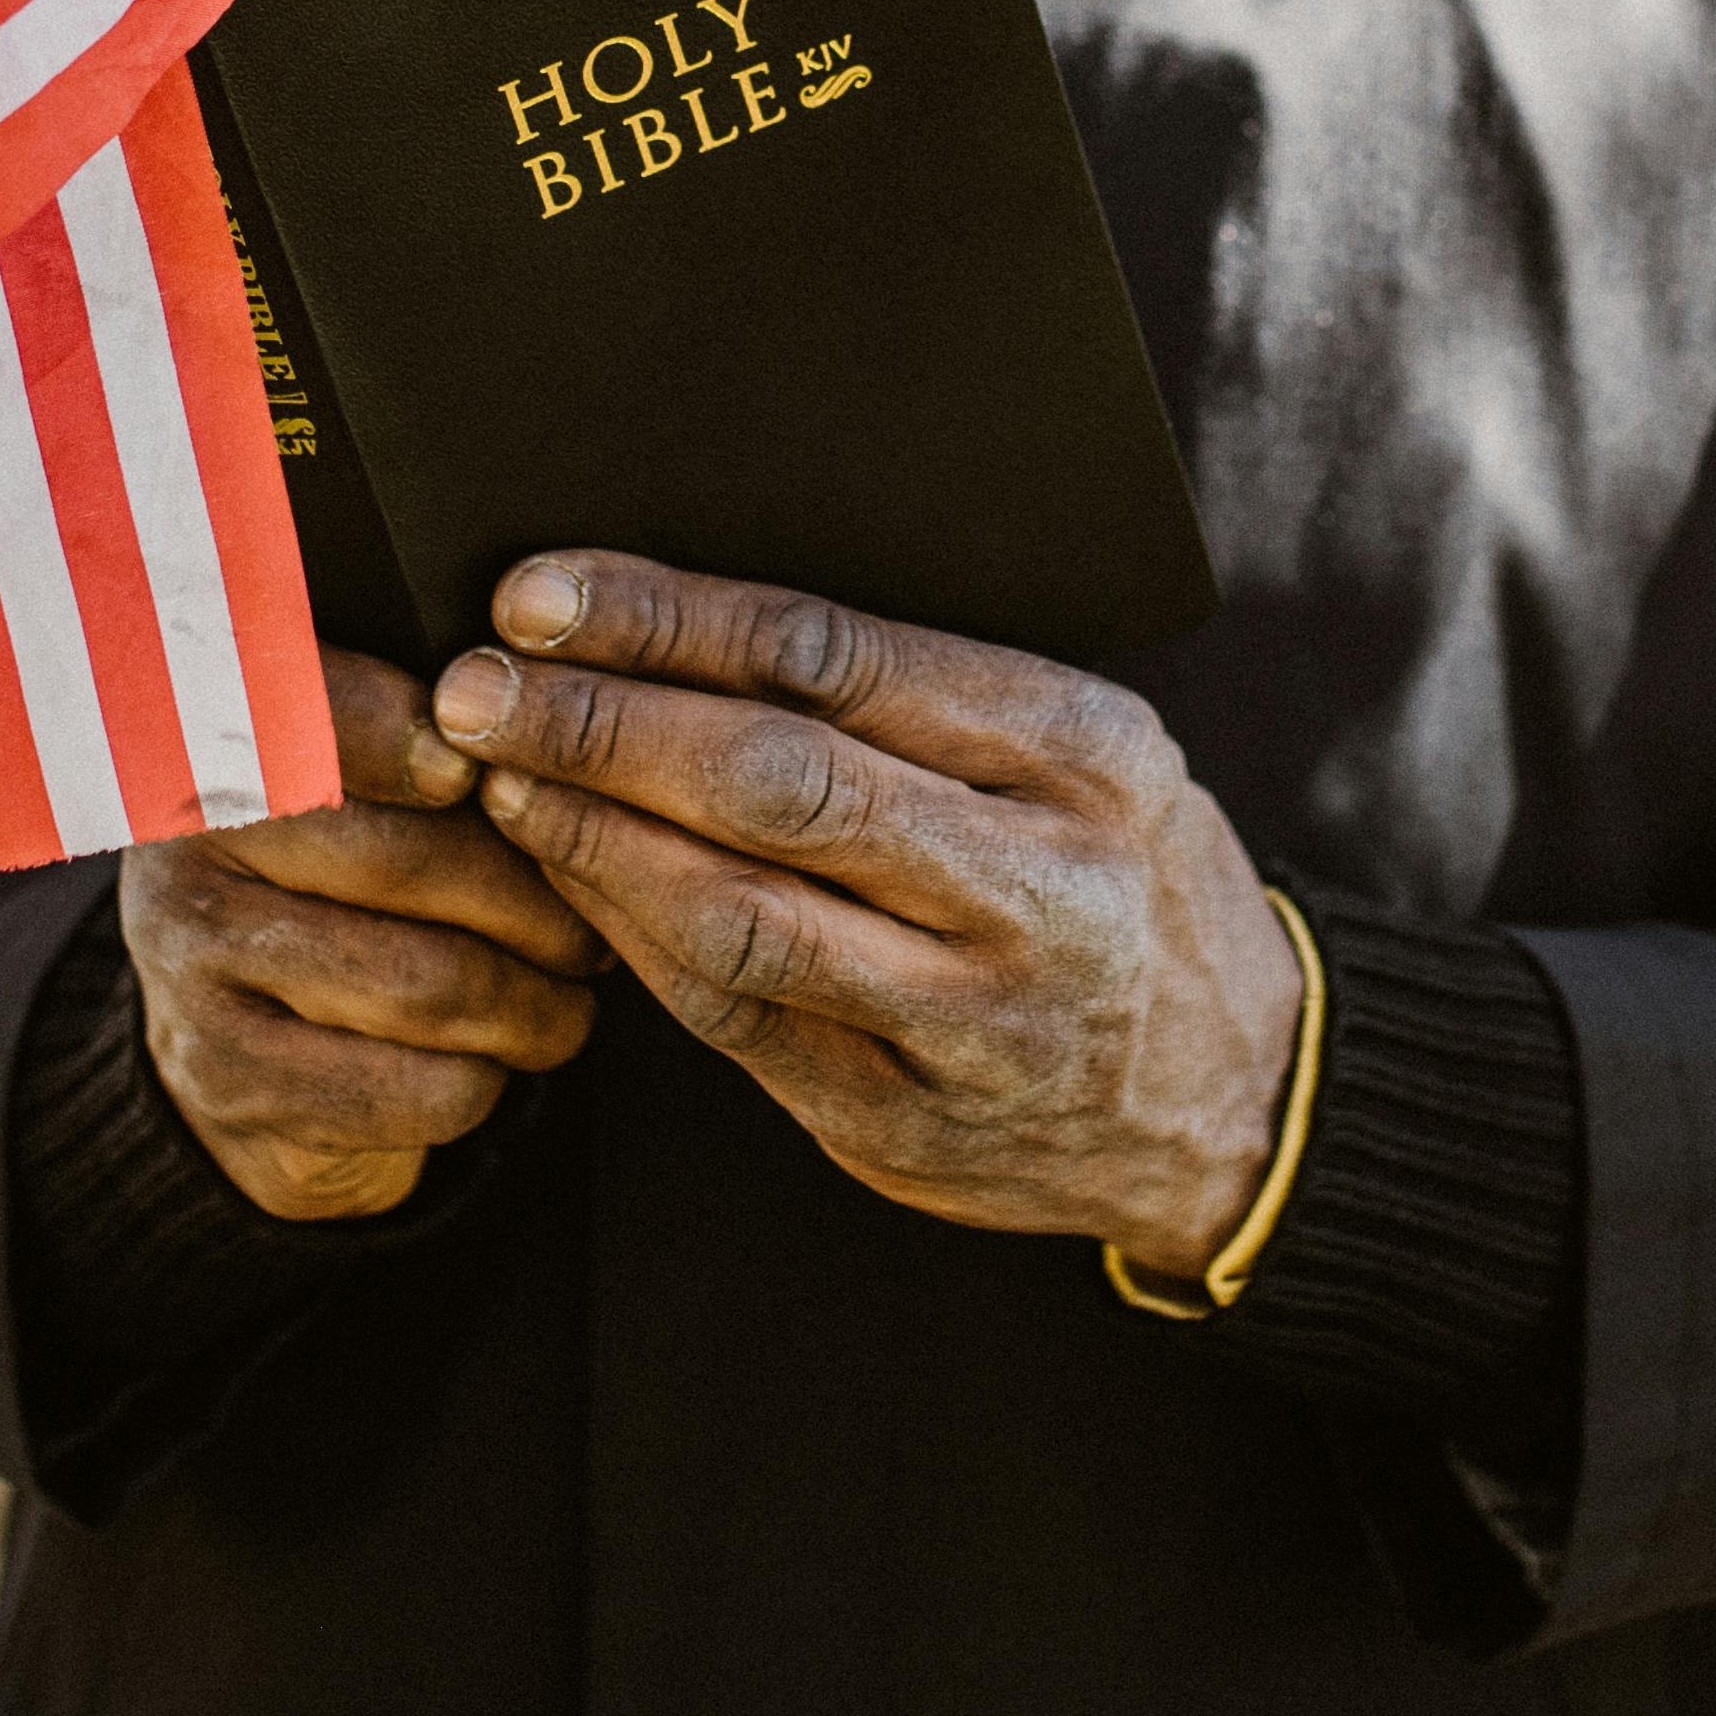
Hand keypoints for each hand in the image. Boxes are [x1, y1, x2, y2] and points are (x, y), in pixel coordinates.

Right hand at [117, 647, 604, 1221]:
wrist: (240, 1071)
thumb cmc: (331, 905)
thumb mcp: (348, 806)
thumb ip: (416, 750)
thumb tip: (533, 743)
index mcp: (214, 763)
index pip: (317, 722)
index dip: (410, 735)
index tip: (481, 771)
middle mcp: (185, 863)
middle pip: (410, 862)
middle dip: (534, 905)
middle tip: (587, 931)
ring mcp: (197, 981)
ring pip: (428, 984)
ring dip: (532, 1004)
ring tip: (564, 997)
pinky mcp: (235, 1086)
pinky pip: (415, 1087)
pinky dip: (486, 1081)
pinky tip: (493, 1063)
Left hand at [433, 553, 1303, 1279]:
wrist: (1235, 1099)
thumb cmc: (1121, 878)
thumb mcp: (1083, 751)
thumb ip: (921, 693)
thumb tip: (683, 617)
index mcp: (1079, 753)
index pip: (838, 658)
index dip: (670, 622)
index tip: (542, 593)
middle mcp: (1034, 886)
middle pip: (777, 782)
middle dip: (602, 726)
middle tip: (480, 688)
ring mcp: (968, 1019)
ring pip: (739, 914)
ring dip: (594, 837)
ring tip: (501, 777)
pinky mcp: (899, 1122)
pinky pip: (733, 1015)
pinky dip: (635, 935)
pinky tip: (572, 875)